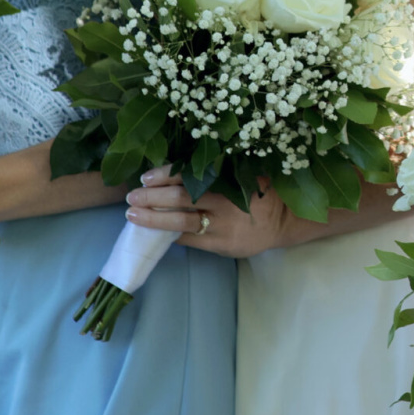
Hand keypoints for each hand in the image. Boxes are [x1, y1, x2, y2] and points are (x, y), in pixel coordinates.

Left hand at [126, 167, 298, 258]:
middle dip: (152, 198)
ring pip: (180, 223)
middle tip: (132, 196)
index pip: (190, 177)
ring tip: (133, 214)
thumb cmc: (259, 193)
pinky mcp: (220, 245)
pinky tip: (154, 233)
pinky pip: (190, 240)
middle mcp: (222, 203)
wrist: (282, 221)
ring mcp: (220, 227)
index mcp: (227, 181)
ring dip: (153, 219)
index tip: (146, 177)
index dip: (166, 176)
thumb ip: (218, 172)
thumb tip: (179, 169)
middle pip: (181, 199)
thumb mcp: (243, 175)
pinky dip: (170, 235)